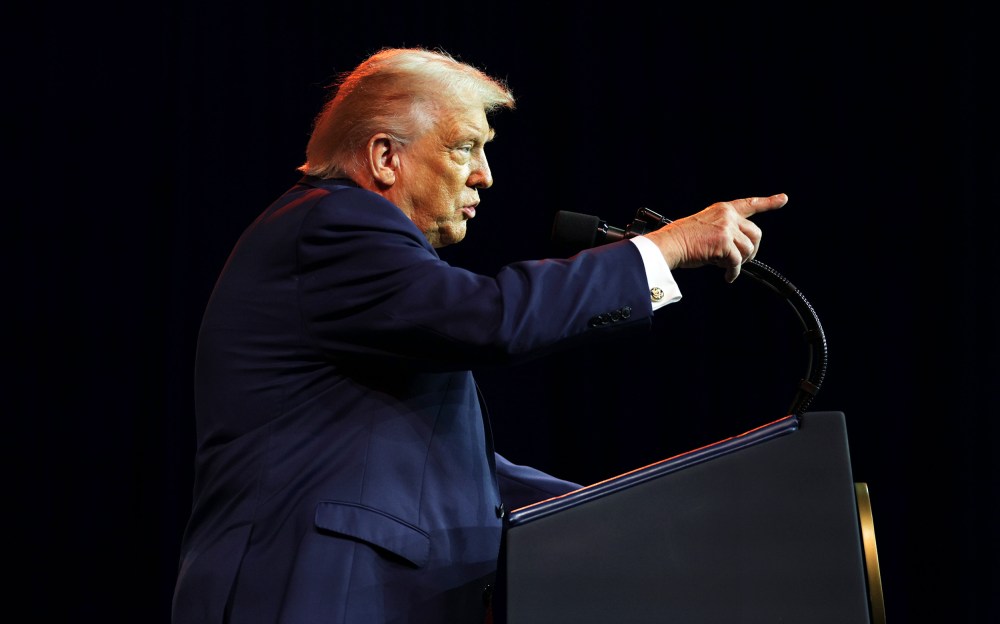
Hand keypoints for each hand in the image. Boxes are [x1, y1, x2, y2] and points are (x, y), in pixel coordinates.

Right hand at [645, 193, 787, 282]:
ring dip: (741, 262)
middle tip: (744, 260)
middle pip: (756, 233)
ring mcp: (727, 228)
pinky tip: (728, 276)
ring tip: (727, 267)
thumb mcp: (706, 226)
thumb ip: (725, 231)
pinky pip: (737, 262)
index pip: (750, 204)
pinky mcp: (724, 243)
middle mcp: (728, 216)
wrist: (669, 244)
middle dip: (753, 249)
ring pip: (748, 249)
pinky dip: (734, 272)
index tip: (783, 199)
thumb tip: (740, 250)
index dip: (769, 202)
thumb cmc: (682, 239)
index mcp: (723, 209)